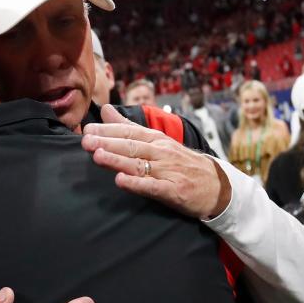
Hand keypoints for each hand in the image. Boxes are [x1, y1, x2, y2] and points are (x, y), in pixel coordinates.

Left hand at [81, 105, 231, 218]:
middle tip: (86, 140)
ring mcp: (168, 171)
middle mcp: (161, 153)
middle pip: (131, 146)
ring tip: (97, 156)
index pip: (129, 132)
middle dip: (107, 142)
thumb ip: (129, 127)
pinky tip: (120, 181)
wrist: (217, 185)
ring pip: (138, 164)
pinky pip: (152, 187)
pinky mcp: (173, 191)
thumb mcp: (158, 141)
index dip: (108, 130)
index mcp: (156, 140)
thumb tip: (105, 111)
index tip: (87, 128)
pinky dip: (136, 184)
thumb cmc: (182, 163)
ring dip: (117, 160)